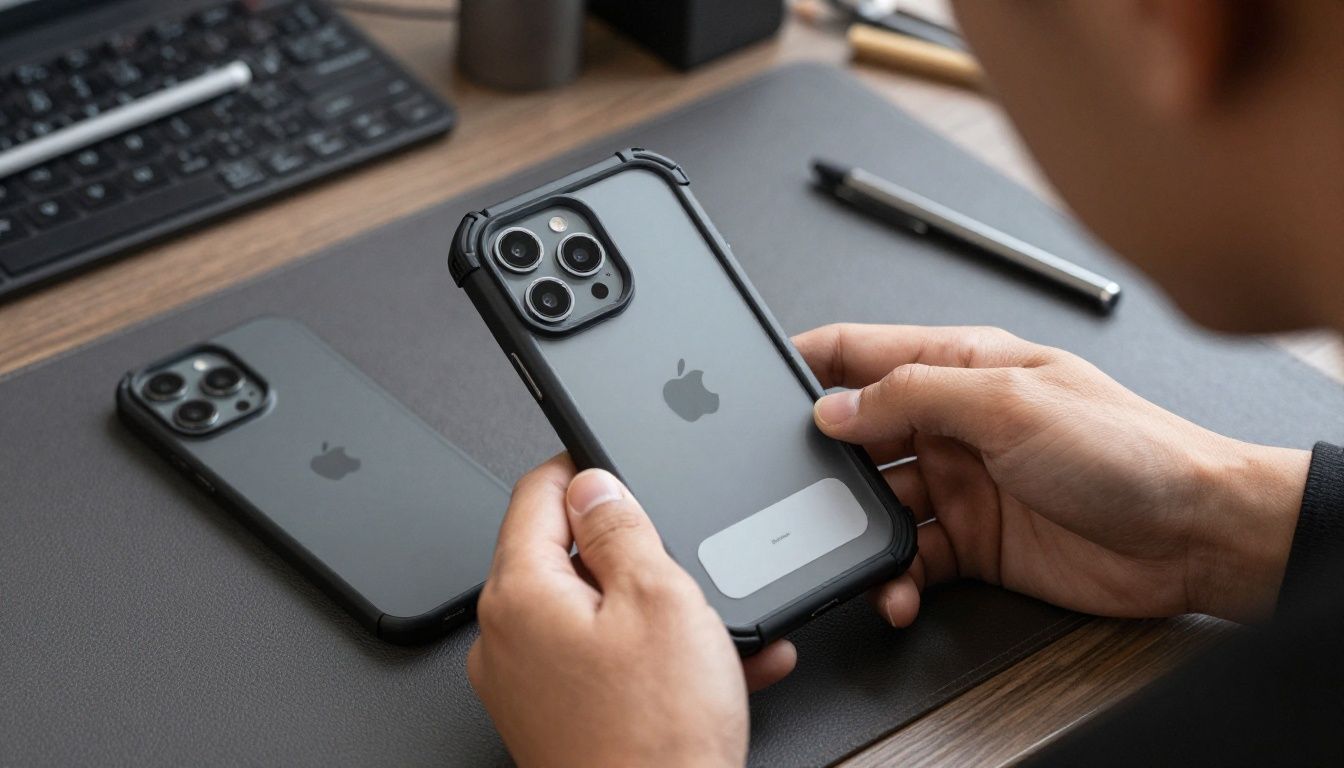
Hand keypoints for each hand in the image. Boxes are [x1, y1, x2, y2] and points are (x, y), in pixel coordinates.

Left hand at [467, 455, 796, 767]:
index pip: (535, 494)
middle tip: (682, 561)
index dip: (582, 468)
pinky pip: (602, 662)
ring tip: (715, 624)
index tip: (615, 463)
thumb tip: (593, 483)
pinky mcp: (555, 718)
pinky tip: (714, 667)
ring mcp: (526, 684)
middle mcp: (506, 638)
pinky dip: (653, 655)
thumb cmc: (656, 736)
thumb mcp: (659, 598)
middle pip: (563, 555)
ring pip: (593, 612)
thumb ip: (620, 527)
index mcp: (519, 595)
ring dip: (656, 608)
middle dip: (631, 550)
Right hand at [794, 324, 1309, 623]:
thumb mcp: (1008, 403)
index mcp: (961, 367)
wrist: (1195, 535)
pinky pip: (909, 559)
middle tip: (797, 488)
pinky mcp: (972, 543)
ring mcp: (961, 485)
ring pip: (876, 504)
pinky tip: (896, 588)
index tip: (759, 385)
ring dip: (856, 531)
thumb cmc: (1129, 450)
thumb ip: (914, 397)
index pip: (862, 352)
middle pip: (857, 434)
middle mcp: (954, 423)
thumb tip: (836, 406)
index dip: (807, 362)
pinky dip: (893, 578)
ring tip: (849, 550)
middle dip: (822, 462)